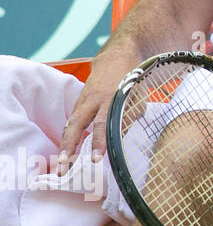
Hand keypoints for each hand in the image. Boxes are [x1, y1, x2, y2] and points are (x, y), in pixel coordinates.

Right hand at [59, 46, 141, 174]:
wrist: (116, 58)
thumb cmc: (131, 81)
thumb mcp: (137, 98)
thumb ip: (129, 118)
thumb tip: (120, 140)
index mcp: (110, 99)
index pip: (103, 123)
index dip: (98, 141)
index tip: (95, 158)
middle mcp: (92, 100)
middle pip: (76, 125)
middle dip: (69, 146)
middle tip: (64, 166)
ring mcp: (82, 101)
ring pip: (70, 125)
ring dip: (65, 145)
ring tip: (61, 165)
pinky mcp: (78, 102)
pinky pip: (71, 121)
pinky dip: (68, 137)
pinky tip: (66, 153)